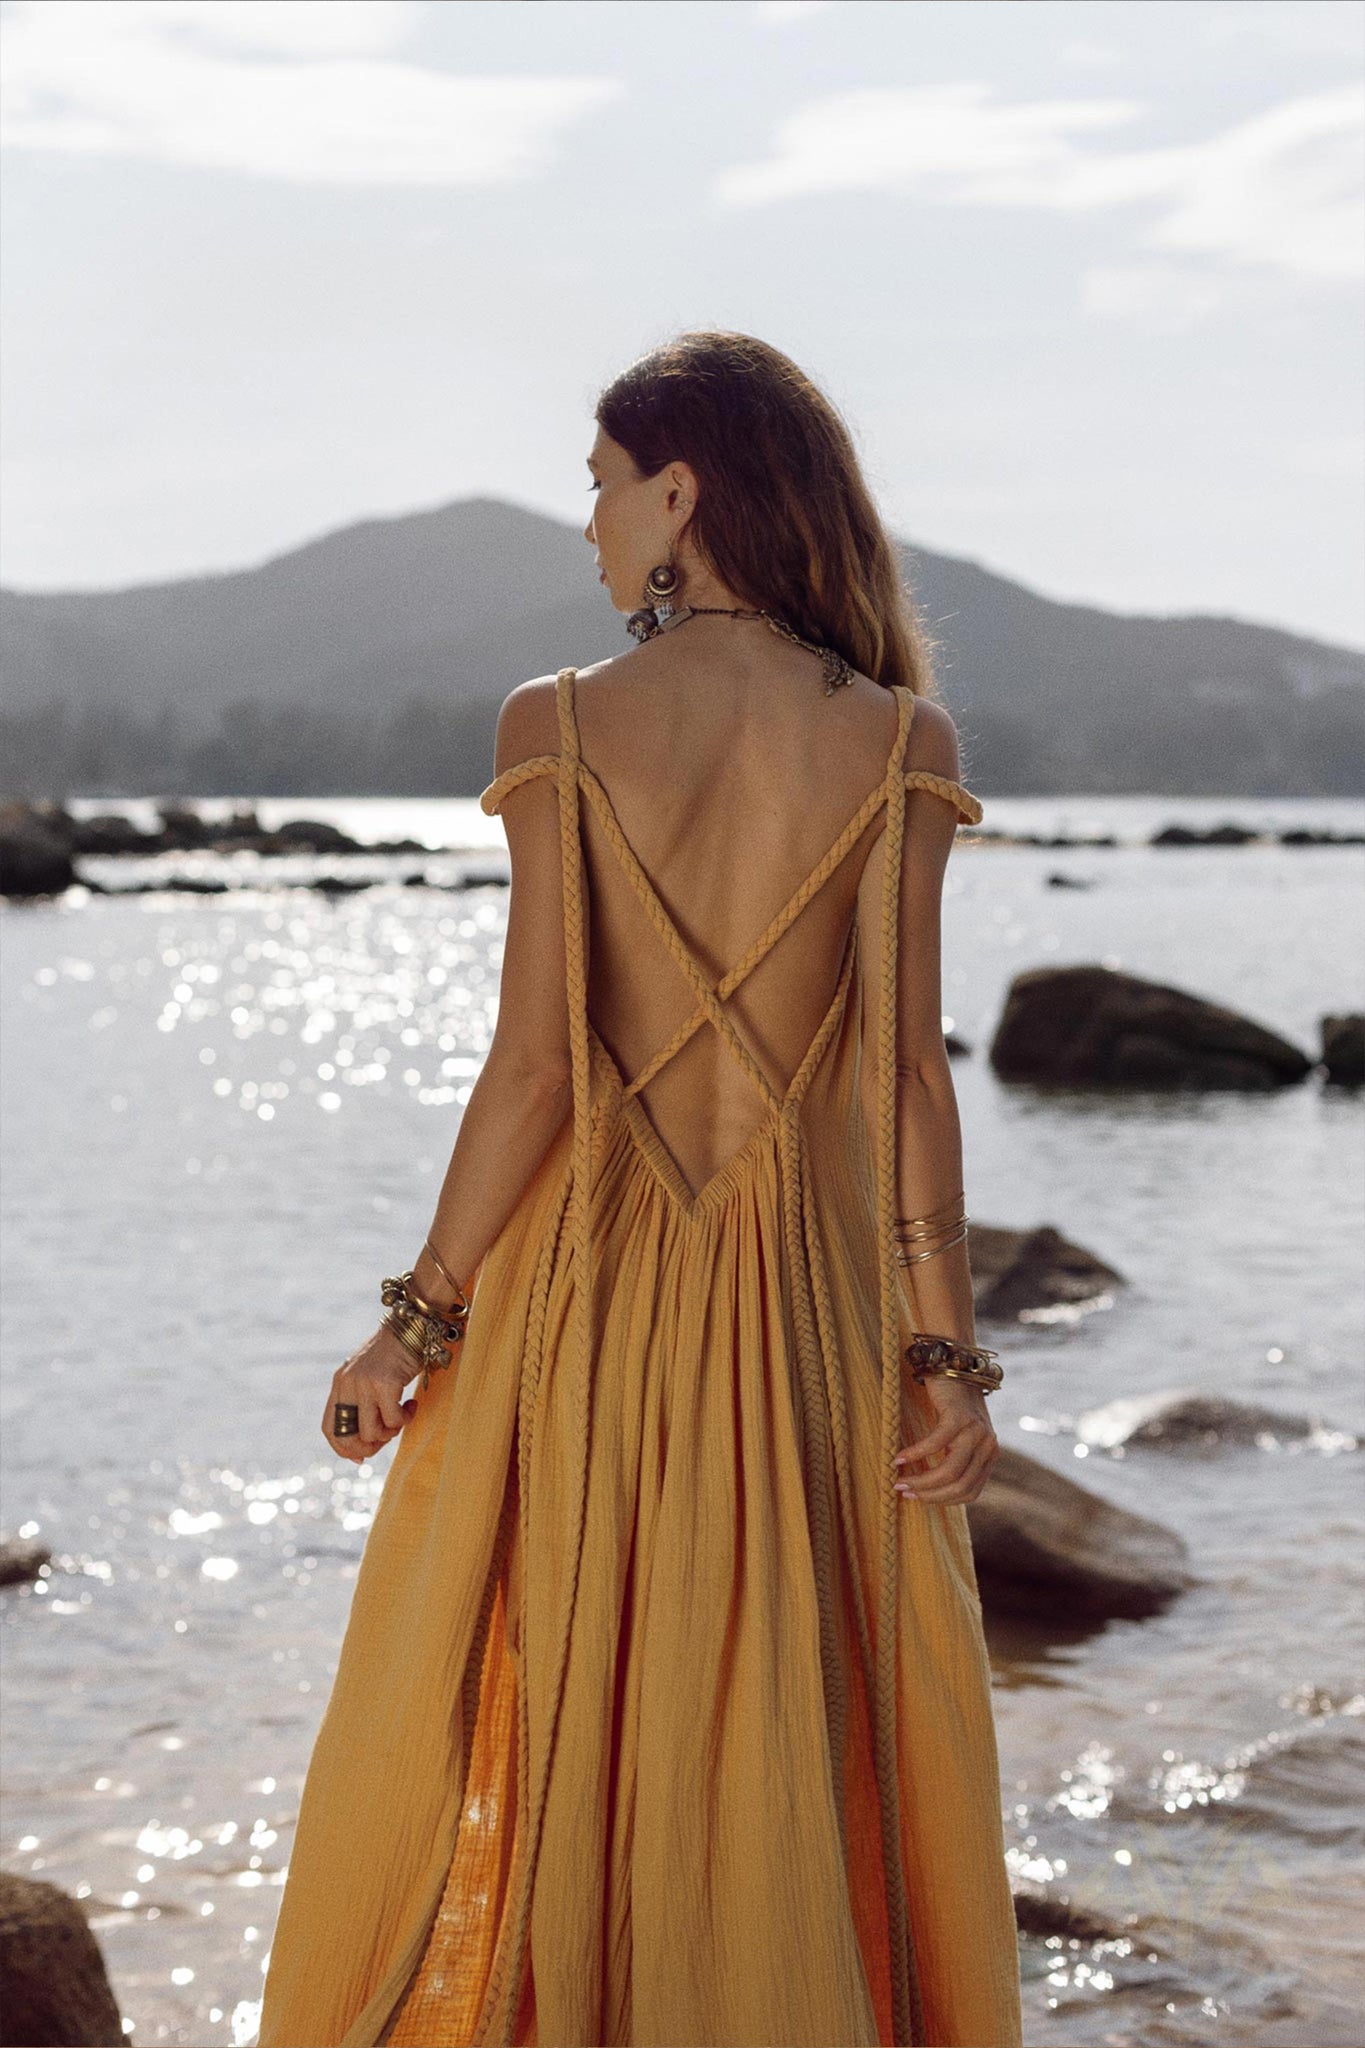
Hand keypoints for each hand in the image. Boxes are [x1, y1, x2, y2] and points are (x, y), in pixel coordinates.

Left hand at [322, 1320, 424, 1463]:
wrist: (412, 1325)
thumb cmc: (395, 1355)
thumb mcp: (370, 1377)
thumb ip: (362, 1404)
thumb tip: (361, 1453)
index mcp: (340, 1383)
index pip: (329, 1428)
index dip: (342, 1448)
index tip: (360, 1457)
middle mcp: (347, 1383)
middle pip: (347, 1436)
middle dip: (368, 1447)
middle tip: (387, 1439)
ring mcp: (364, 1383)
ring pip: (370, 1432)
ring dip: (390, 1432)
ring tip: (402, 1416)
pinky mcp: (385, 1384)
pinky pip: (393, 1421)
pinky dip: (405, 1419)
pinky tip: (412, 1405)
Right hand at [893, 1373, 998, 1505]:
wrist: (955, 1363)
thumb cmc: (952, 1402)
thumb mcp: (962, 1434)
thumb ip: (958, 1457)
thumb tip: (932, 1488)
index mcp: (990, 1454)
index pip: (969, 1493)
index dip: (942, 1500)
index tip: (917, 1498)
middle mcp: (988, 1445)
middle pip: (959, 1486)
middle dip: (928, 1495)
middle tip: (903, 1491)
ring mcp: (975, 1431)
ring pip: (949, 1471)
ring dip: (921, 1481)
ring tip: (899, 1480)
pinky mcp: (958, 1416)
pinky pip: (935, 1444)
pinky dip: (915, 1454)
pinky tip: (899, 1458)